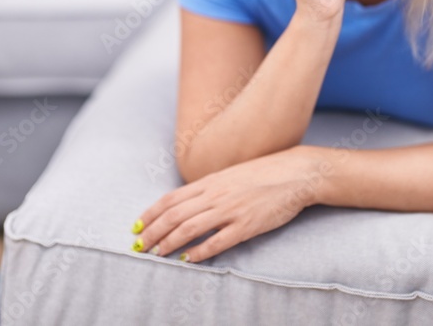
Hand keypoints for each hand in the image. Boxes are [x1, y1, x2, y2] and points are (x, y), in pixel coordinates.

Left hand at [132, 147, 319, 262]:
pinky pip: (218, 241)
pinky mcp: (247, 225)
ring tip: (156, 254)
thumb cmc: (263, 174)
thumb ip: (209, 188)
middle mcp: (215, 194)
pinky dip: (199, 251)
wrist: (295, 173)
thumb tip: (187, 203)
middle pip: (174, 215)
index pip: (171, 198)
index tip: (136, 226)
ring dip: (169, 242)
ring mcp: (231, 210)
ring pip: (190, 228)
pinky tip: (188, 259)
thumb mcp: (230, 175)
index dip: (150, 213)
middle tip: (139, 246)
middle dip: (153, 232)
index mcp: (210, 182)